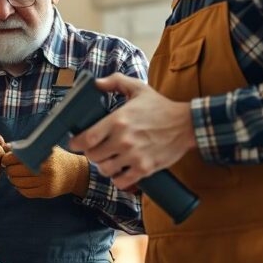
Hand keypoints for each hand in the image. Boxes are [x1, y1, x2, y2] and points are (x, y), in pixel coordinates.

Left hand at [2, 146, 88, 198]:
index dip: (7, 158)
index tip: (6, 158)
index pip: (15, 157)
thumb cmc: (54, 157)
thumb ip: (22, 147)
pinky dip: (20, 187)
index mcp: (42, 155)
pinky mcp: (46, 193)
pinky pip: (25, 192)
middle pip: (14, 171)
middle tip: (9, 167)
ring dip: (13, 178)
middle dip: (8, 169)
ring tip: (15, 174)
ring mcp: (46, 183)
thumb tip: (3, 147)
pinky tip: (22, 182)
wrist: (74, 172)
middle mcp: (45, 170)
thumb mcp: (41, 147)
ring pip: (18, 183)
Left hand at [68, 73, 196, 189]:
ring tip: (109, 160)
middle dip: (91, 154)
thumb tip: (96, 83)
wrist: (187, 124)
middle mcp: (123, 139)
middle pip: (93, 156)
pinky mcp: (145, 168)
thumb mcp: (138, 88)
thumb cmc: (161, 107)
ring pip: (105, 170)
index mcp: (118, 120)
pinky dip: (118, 179)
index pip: (87, 138)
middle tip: (96, 150)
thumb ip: (115, 81)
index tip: (75, 143)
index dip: (76, 143)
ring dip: (104, 166)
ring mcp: (134, 156)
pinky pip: (122, 182)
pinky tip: (120, 171)